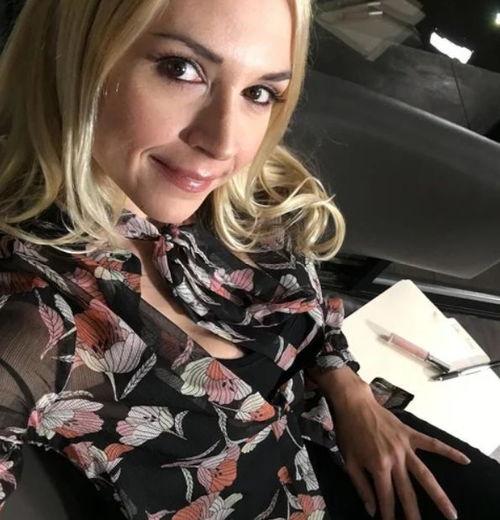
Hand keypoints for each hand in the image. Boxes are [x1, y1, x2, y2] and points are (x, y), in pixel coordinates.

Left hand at [331, 391, 470, 519]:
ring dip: (439, 496)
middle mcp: (395, 459)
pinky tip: (465, 461)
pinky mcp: (410, 434)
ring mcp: (405, 446)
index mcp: (378, 466)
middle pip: (408, 492)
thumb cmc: (349, 432)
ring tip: (452, 514)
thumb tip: (371, 510)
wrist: (354, 404)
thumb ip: (361, 486)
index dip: (389, 514)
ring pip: (425, 475)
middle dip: (414, 513)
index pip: (387, 497)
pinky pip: (433, 443)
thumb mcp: (349, 461)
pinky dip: (449, 452)